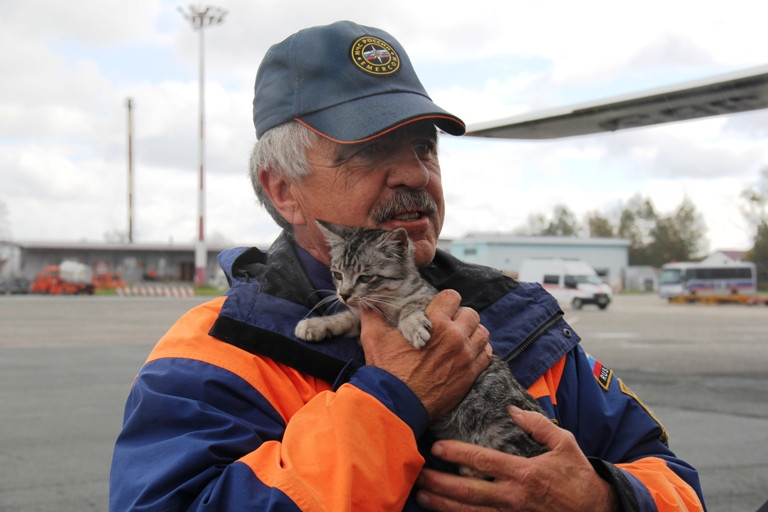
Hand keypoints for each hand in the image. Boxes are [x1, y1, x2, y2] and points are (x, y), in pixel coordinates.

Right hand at [359, 289, 491, 419]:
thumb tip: (366, 302)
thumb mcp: (374, 337)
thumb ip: (372, 315)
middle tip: (449, 325)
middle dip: (460, 316)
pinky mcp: (470, 374)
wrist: (395, 404)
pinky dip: (479, 351)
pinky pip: (486, 354)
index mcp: (435, 323)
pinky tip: (467, 353)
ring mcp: (465, 356)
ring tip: (460, 338)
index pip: (452, 297)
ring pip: (482, 332)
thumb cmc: (385, 370)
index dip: (445, 301)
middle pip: (471, 314)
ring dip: (472, 332)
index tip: (440, 308)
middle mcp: (454, 336)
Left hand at [416, 407, 618, 511]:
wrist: (597, 510)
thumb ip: (537, 425)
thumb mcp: (564, 443)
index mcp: (524, 472)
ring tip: (422, 496)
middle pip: (468, 491)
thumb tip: (512, 409)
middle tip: (418, 476)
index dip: (457, 454)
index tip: (437, 448)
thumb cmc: (579, 476)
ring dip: (444, 505)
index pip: (482, 461)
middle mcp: (514, 496)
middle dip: (440, 484)